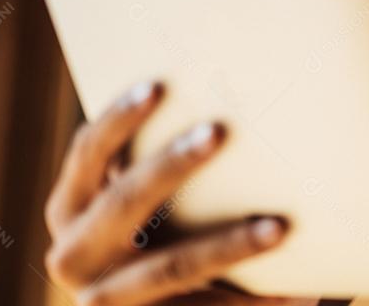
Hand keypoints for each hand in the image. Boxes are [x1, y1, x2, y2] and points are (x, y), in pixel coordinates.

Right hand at [44, 81, 316, 305]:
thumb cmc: (161, 227)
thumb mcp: (146, 199)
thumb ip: (160, 161)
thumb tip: (229, 96)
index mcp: (71, 206)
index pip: (89, 151)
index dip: (119, 118)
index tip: (159, 85)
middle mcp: (73, 255)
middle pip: (123, 201)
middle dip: (171, 166)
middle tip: (219, 132)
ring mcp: (105, 300)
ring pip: (171, 267)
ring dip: (228, 246)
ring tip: (278, 227)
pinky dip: (252, 300)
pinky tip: (297, 289)